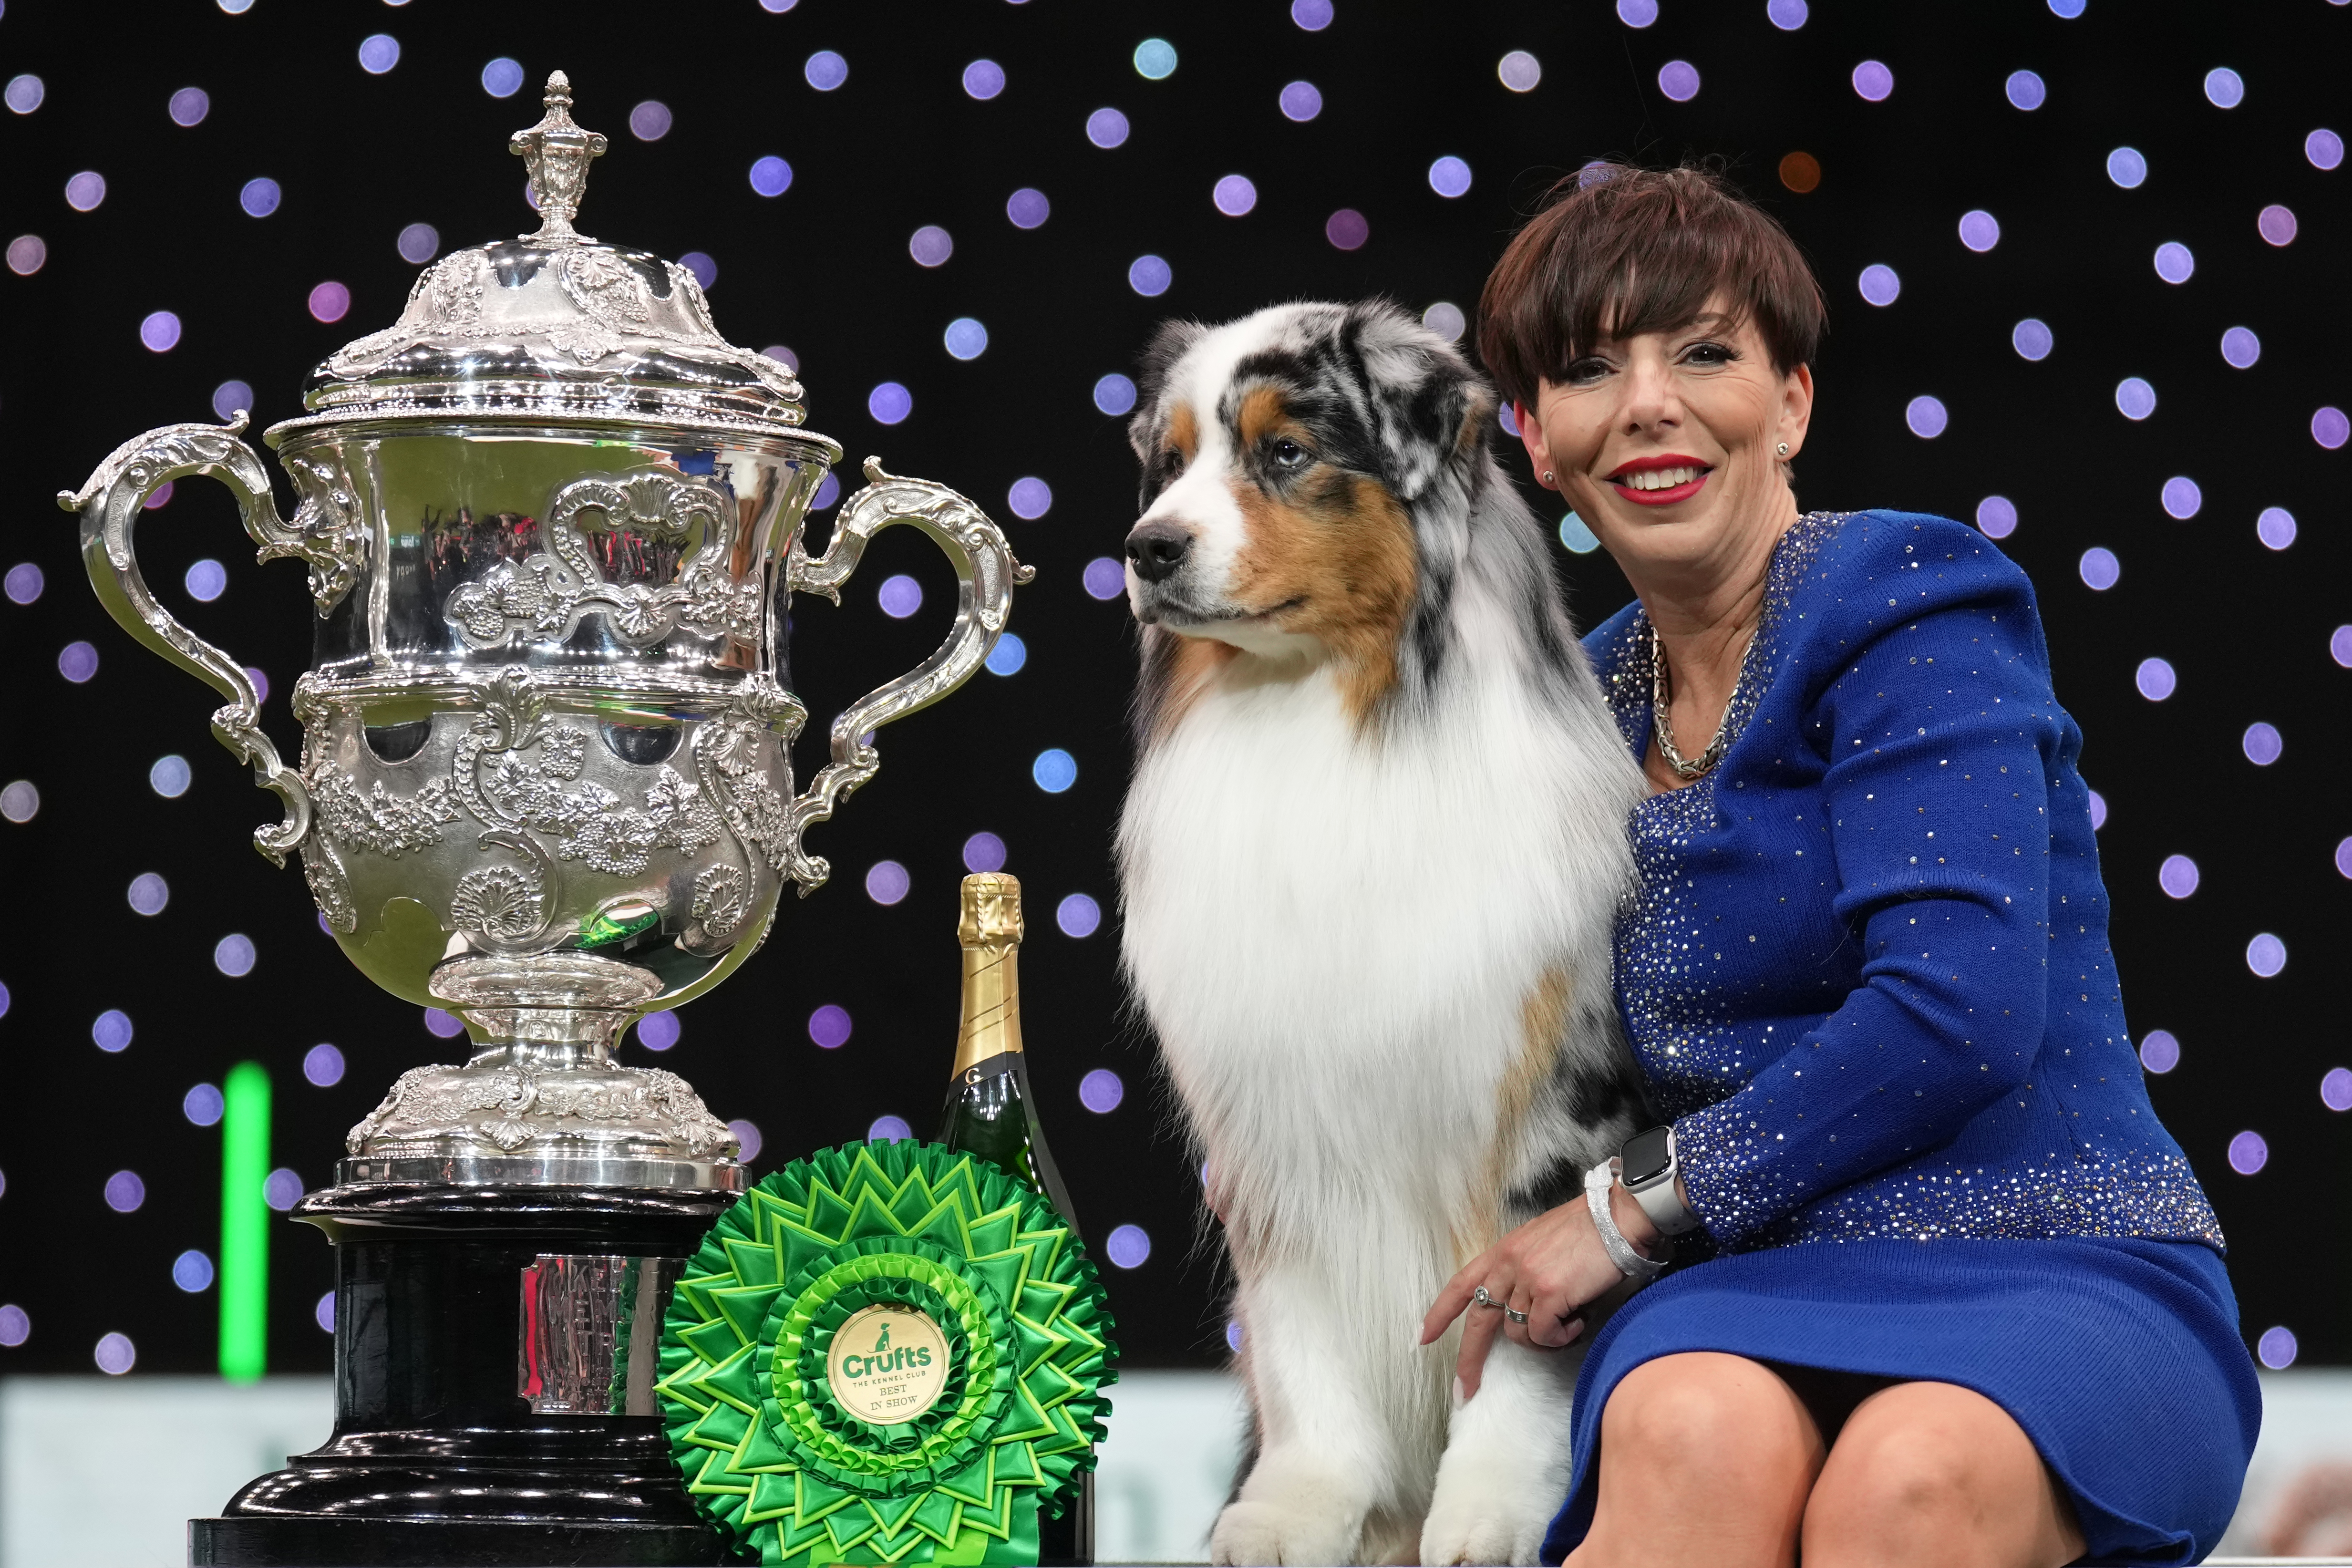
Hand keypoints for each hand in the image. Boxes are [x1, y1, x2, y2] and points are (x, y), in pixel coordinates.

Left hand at [1420, 1181, 1665, 1398]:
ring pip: (1517, 1334)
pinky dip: (1560, 1337)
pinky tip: (1576, 1322)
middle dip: (1469, 1360)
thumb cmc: (1588, 1230)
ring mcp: (1526, 1279)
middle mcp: (1508, 1265)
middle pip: (1478, 1321)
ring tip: (1567, 1324)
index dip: (1439, 1313)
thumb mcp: (1541, 1242)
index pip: (1460, 1285)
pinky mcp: (1549, 1293)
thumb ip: (1523, 1271)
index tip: (1423, 1336)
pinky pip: (1543, 1335)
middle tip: (1466, 1389)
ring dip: (1541, 1340)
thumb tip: (1523, 1307)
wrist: (1618, 1217)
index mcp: (1503, 1251)